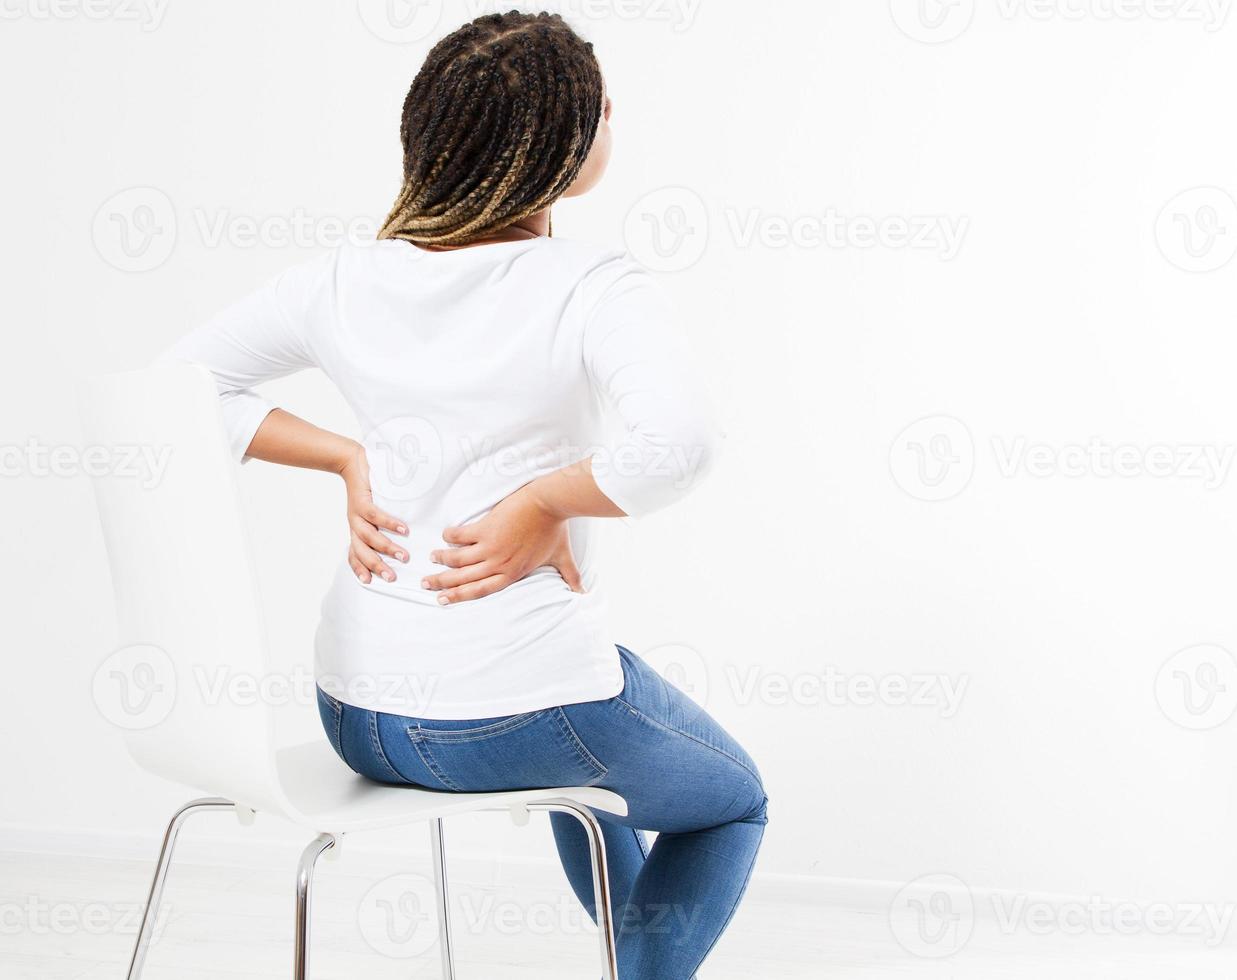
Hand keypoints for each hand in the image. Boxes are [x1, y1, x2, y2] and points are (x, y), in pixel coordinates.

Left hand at [340, 443, 408, 583]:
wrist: (351, 462)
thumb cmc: (367, 487)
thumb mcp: (371, 509)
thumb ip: (380, 524)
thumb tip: (406, 535)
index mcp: (356, 529)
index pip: (354, 554)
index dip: (359, 569)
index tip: (370, 582)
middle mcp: (355, 524)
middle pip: (361, 552)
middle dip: (376, 566)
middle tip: (392, 577)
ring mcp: (356, 514)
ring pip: (368, 537)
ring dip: (386, 548)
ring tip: (404, 556)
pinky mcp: (361, 501)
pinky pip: (375, 516)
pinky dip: (390, 524)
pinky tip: (404, 530)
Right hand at [422, 482, 583, 603]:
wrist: (549, 503)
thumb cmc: (555, 529)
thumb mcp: (562, 556)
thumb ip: (570, 576)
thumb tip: (583, 592)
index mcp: (513, 573)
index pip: (481, 590)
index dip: (460, 596)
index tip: (444, 600)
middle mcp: (499, 563)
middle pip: (464, 578)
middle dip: (442, 583)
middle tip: (425, 585)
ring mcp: (490, 546)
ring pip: (458, 558)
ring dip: (442, 559)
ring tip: (431, 559)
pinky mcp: (485, 528)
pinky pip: (461, 535)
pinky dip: (451, 536)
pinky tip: (445, 535)